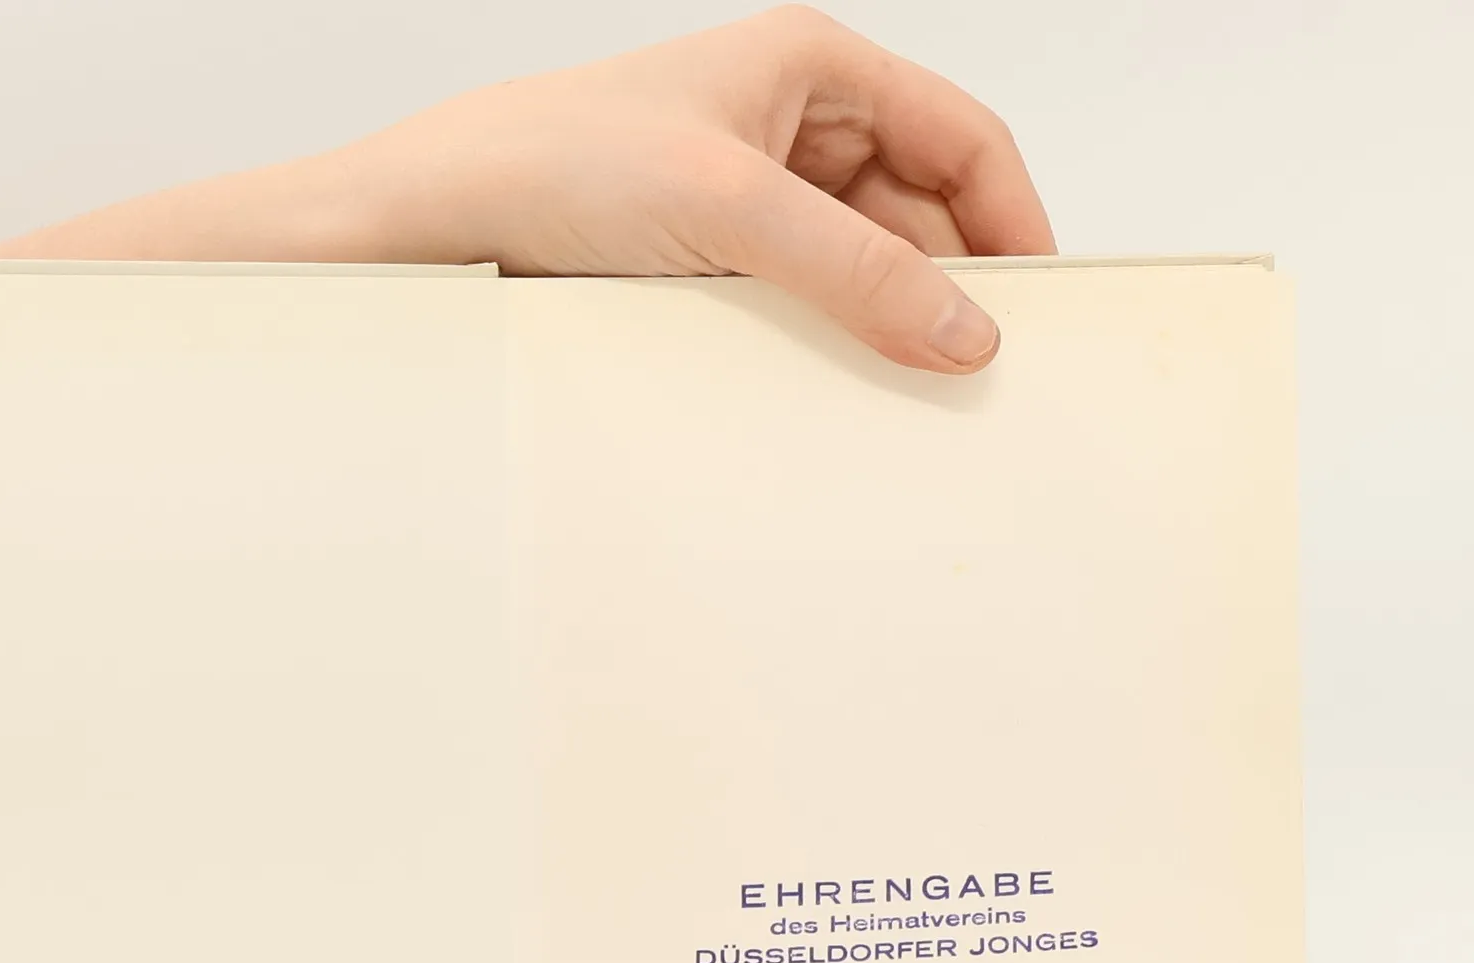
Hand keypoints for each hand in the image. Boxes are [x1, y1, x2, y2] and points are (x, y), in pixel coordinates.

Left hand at [358, 6, 1052, 369]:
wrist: (438, 223)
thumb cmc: (554, 162)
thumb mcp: (730, 207)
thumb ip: (856, 269)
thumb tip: (961, 328)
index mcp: (810, 66)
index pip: (961, 137)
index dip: (1011, 219)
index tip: (1035, 306)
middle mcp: (788, 126)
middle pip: (919, 209)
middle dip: (950, 282)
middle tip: (974, 368)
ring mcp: (749, 200)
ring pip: (860, 264)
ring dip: (884, 321)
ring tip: (904, 386)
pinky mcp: (710, 265)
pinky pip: (800, 303)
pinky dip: (826, 343)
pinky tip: (832, 386)